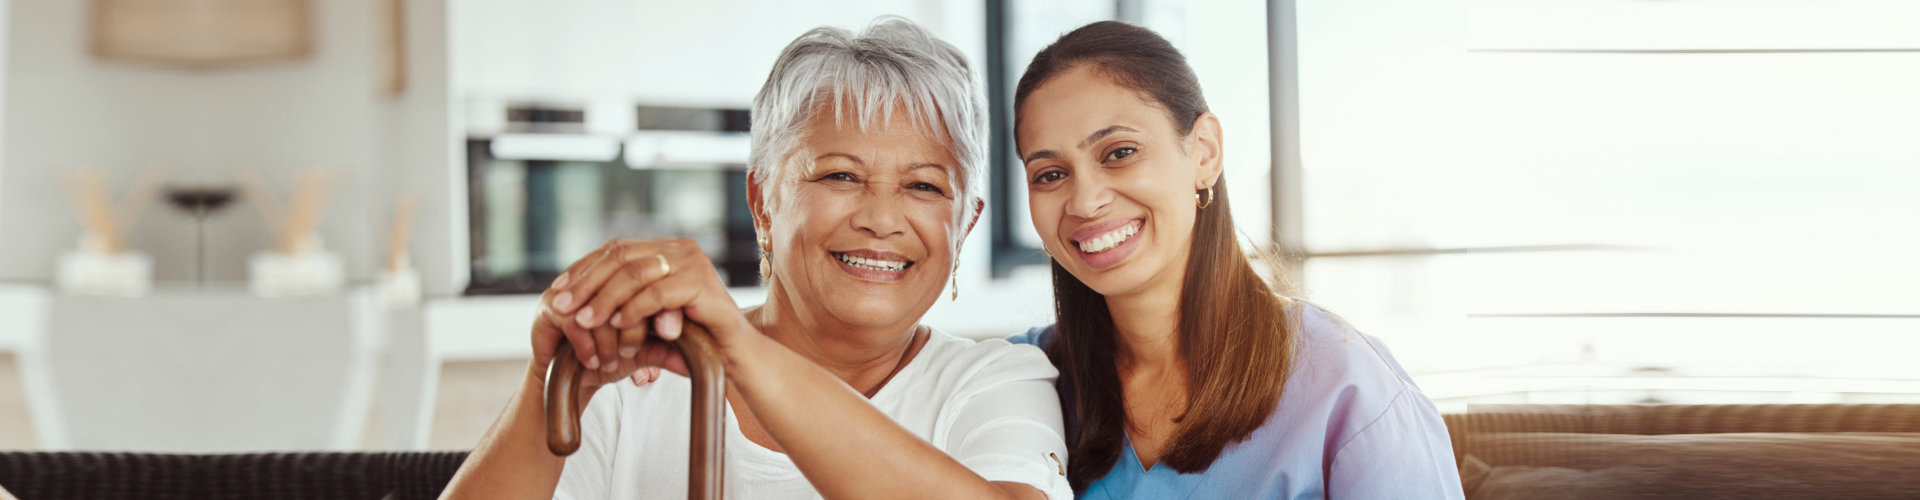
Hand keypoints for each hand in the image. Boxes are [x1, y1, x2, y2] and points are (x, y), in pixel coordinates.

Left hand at [536, 238, 753, 377]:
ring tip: (584, 320)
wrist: (731, 354)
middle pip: (621, 257)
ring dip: (604, 298)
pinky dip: (633, 310)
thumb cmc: (688, 335)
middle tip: (563, 305)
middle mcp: (680, 247)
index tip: (559, 289)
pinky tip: (617, 324)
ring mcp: (693, 261)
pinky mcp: (701, 282)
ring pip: (635, 274)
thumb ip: (622, 296)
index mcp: (666, 248)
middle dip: (587, 282)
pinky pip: (656, 294)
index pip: (616, 249)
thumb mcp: (648, 312)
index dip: (584, 268)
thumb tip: (570, 291)